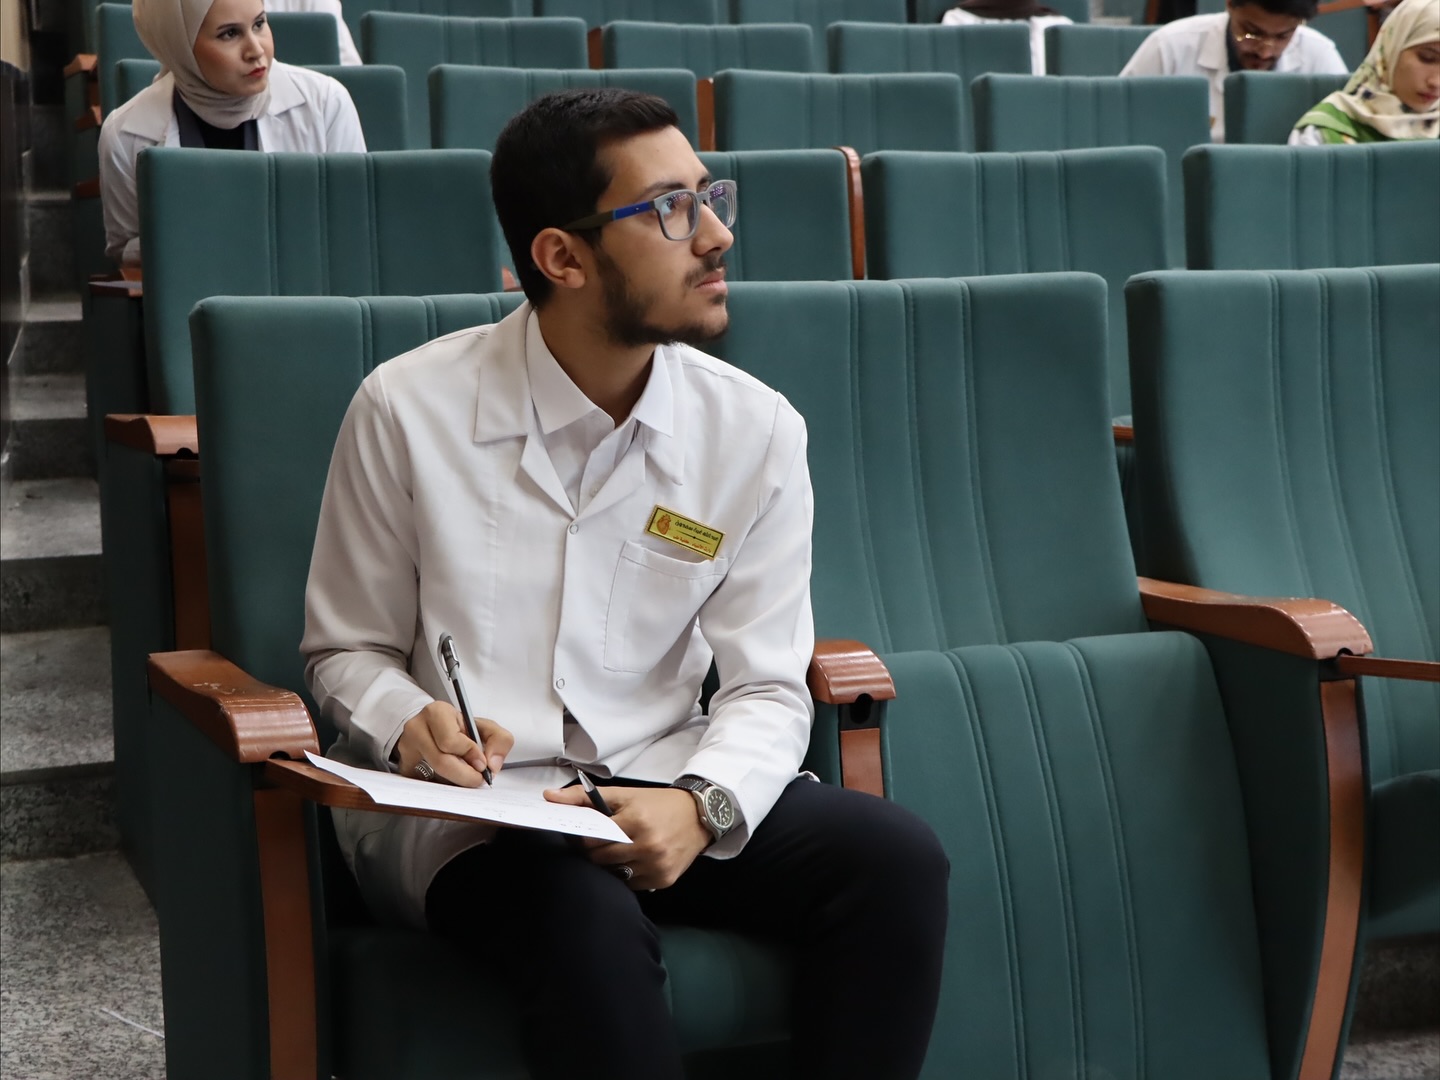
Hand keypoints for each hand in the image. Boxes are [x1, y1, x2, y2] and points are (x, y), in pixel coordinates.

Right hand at [394, 701, 511, 786]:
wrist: (435, 728)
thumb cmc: (461, 728)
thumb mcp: (485, 727)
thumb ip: (499, 740)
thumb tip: (492, 764)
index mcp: (437, 712)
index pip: (450, 740)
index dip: (469, 755)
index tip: (482, 764)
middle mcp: (416, 728)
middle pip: (440, 761)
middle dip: (464, 775)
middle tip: (477, 779)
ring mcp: (406, 748)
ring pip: (431, 775)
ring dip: (453, 781)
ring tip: (465, 777)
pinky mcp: (403, 766)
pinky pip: (422, 785)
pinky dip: (439, 786)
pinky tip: (448, 781)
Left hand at [543, 785, 711, 889]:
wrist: (699, 815)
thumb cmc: (657, 804)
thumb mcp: (623, 795)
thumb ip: (584, 797)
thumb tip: (550, 798)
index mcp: (635, 821)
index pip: (591, 840)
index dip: (582, 838)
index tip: (582, 834)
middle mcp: (647, 846)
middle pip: (600, 859)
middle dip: (594, 851)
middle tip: (598, 841)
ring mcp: (656, 865)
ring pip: (614, 874)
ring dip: (609, 865)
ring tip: (616, 850)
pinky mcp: (664, 879)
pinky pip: (632, 884)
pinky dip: (627, 874)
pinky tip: (632, 860)